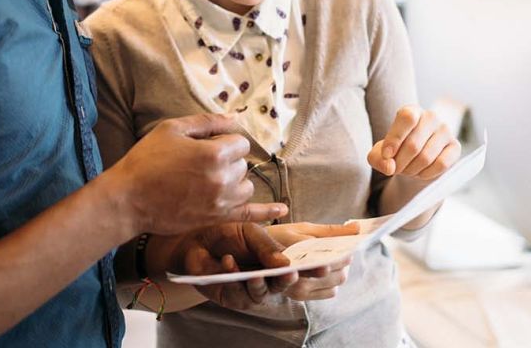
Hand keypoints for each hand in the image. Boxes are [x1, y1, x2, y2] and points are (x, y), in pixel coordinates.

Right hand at [107, 114, 286, 236]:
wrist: (128, 199)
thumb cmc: (146, 160)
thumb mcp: (172, 129)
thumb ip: (207, 121)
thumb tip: (234, 118)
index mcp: (214, 153)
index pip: (240, 142)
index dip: (223, 142)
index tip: (204, 146)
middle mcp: (223, 178)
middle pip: (242, 165)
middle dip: (226, 161)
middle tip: (197, 165)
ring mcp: (221, 202)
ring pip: (245, 186)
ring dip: (233, 181)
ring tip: (208, 180)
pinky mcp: (216, 218)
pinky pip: (249, 215)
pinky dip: (267, 211)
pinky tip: (282, 208)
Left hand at [168, 222, 355, 308]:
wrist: (190, 241)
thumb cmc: (225, 234)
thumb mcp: (251, 232)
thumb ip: (270, 247)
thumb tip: (289, 264)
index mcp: (280, 260)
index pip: (308, 266)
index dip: (323, 266)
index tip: (341, 259)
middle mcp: (270, 277)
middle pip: (292, 285)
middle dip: (298, 278)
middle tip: (301, 270)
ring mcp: (252, 290)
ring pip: (265, 292)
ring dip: (261, 281)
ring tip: (259, 270)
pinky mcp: (232, 298)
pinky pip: (238, 293)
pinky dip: (233, 275)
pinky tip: (227, 261)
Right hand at [265, 222, 359, 300]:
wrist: (252, 255)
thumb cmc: (279, 237)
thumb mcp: (303, 228)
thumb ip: (331, 230)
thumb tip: (357, 227)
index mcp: (297, 250)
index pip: (333, 257)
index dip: (346, 252)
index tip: (350, 245)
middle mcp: (297, 273)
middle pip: (338, 272)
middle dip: (344, 261)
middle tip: (342, 251)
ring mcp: (297, 287)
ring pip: (336, 282)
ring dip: (340, 272)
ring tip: (332, 260)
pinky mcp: (299, 296)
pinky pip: (329, 292)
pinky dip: (332, 283)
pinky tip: (324, 272)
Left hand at [367, 105, 460, 180]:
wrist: (414, 162)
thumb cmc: (396, 153)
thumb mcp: (380, 155)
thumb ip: (377, 159)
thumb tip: (389, 166)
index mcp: (411, 111)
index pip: (407, 118)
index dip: (395, 139)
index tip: (386, 155)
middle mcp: (431, 117)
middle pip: (414, 144)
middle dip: (400, 163)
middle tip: (396, 169)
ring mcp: (445, 131)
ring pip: (426, 157)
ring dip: (412, 170)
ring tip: (407, 170)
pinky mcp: (455, 147)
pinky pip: (441, 164)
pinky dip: (426, 174)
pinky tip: (421, 172)